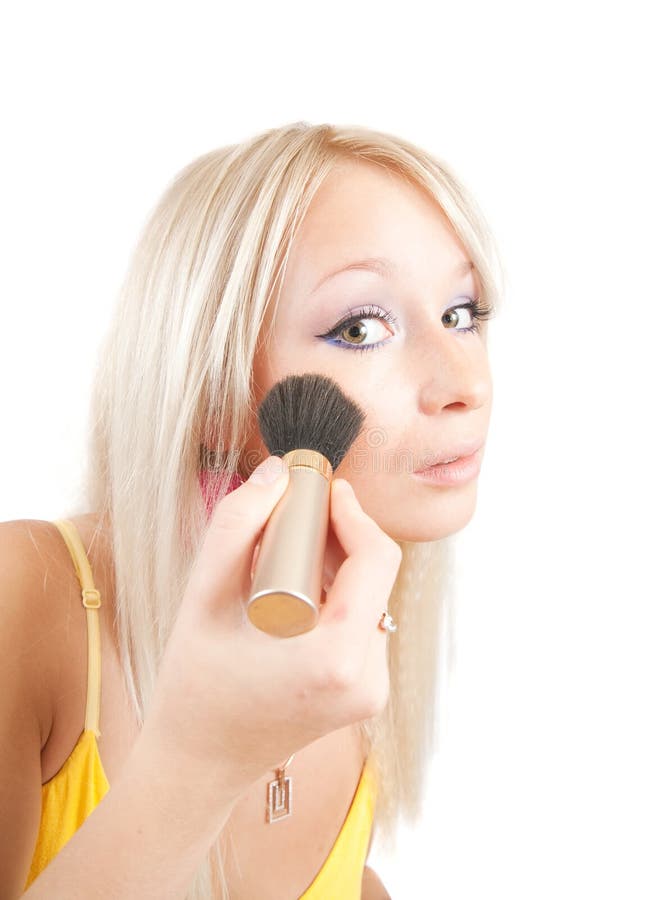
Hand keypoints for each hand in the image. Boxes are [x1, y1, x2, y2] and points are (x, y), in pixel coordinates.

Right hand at [142, 455, 401, 797]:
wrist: (198, 763)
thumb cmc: (195, 687)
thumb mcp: (202, 596)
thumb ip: (237, 524)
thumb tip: (277, 473)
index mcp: (337, 658)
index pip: (376, 558)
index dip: (352, 513)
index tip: (323, 488)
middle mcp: (368, 678)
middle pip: (375, 576)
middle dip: (337, 537)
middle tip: (292, 518)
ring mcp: (371, 691)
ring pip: (369, 597)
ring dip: (334, 567)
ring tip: (281, 560)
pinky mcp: (364, 694)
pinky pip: (361, 623)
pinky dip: (334, 598)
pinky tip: (292, 595)